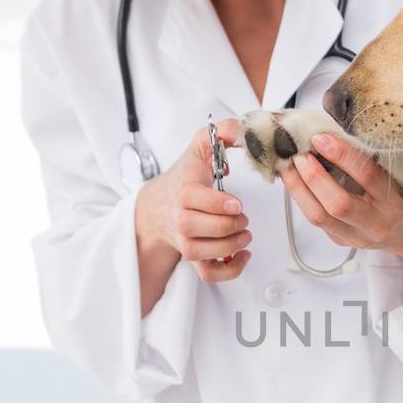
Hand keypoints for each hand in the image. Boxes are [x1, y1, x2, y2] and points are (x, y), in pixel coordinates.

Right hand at [136, 117, 251, 283]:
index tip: (237, 203)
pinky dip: (231, 270)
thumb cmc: (185, 177)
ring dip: (234, 245)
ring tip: (244, 232)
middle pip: (211, 229)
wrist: (158, 206)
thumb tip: (240, 128)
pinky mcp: (193, 259)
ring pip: (209, 253)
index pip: (202, 202)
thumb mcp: (200, 148)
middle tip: (242, 216)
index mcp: (184, 192)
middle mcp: (181, 220)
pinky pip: (210, 274)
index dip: (224, 205)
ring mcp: (186, 242)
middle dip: (234, 224)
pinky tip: (243, 254)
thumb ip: (220, 133)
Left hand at [280, 133, 402, 274]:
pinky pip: (315, 219)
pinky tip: (294, 182)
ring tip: (287, 167)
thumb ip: (364, 162)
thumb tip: (327, 137)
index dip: (341, 155)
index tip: (321, 138)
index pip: (366, 175)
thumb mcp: (390, 178)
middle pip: (338, 204)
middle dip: (313, 177)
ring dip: (298, 189)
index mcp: (392, 202)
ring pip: (318, 216)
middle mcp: (375, 223)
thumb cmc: (395, 199)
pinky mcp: (339, 241)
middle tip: (299, 155)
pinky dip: (301, 197)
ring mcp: (355, 237)